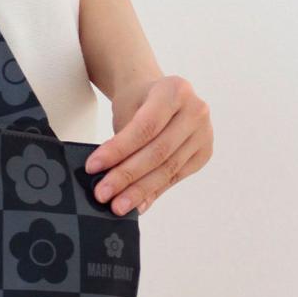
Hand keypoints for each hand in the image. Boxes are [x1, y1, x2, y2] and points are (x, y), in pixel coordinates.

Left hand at [84, 75, 213, 215]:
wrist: (160, 96)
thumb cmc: (140, 101)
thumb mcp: (126, 109)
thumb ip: (120, 140)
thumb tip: (106, 180)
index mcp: (175, 91)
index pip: (144, 127)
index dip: (118, 150)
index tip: (93, 167)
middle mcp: (195, 111)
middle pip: (157, 152)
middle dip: (126, 176)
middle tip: (103, 193)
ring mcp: (204, 133)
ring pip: (167, 169)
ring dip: (139, 191)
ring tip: (117, 205)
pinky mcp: (203, 153)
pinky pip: (175, 177)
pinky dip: (153, 192)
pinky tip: (137, 205)